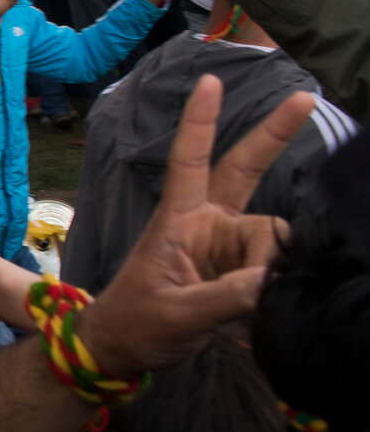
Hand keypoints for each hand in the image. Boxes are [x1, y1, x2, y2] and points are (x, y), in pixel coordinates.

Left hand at [78, 75, 312, 377]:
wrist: (124, 352)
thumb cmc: (135, 324)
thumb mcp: (176, 314)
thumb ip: (226, 298)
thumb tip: (272, 280)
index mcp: (177, 221)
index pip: (188, 162)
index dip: (200, 122)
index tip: (210, 80)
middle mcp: (206, 224)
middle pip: (244, 170)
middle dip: (273, 134)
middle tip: (307, 98)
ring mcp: (225, 245)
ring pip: (273, 238)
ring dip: (271, 272)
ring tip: (243, 313)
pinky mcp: (241, 270)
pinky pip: (275, 267)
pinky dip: (276, 288)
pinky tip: (258, 317)